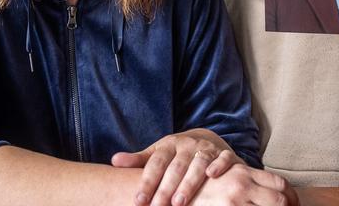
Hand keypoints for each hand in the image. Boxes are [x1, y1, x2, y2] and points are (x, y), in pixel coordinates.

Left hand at [110, 129, 234, 205]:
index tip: (139, 200)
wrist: (205, 139)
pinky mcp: (224, 153)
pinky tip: (212, 175)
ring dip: (189, 183)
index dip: (147, 182)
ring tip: (179, 202)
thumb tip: (114, 161)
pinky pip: (223, 158)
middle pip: (176, 167)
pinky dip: (219, 165)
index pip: (156, 164)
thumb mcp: (157, 153)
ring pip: (198, 164)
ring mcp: (206, 149)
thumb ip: (137, 160)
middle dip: (166, 188)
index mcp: (169, 145)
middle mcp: (188, 145)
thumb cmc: (176, 153)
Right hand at [192, 162, 296, 205]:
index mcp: (244, 174)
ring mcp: (233, 203)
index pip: (280, 184)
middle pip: (279, 200)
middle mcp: (241, 187)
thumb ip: (249, 179)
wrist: (173, 193)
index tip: (293, 205)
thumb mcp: (227, 174)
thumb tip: (276, 193)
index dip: (292, 197)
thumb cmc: (203, 185)